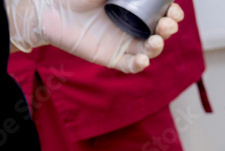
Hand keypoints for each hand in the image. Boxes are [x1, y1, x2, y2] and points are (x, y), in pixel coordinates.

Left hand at [4, 0, 184, 72]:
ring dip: (158, 46)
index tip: (175, 10)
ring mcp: (124, 44)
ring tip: (156, 40)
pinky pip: (131, 66)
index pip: (161, 13)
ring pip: (150, 50)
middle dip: (169, 28)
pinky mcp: (112, 58)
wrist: (49, 10)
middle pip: (160, 32)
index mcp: (134, 9)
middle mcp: (133, 27)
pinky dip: (139, 65)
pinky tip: (142, 60)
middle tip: (168, 23)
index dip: (172, 14)